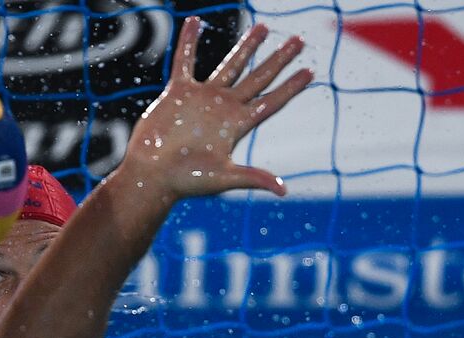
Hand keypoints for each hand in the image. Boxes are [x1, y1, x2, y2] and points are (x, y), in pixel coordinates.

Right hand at [122, 17, 312, 198]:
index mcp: (238, 125)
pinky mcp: (178, 92)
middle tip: (299, 40)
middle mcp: (224, 108)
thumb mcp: (223, 179)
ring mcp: (203, 98)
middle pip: (259, 77)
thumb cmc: (186, 181)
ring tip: (263, 27)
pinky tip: (195, 21)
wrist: (153, 175)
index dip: (291, 87)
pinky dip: (188, 41)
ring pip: (231, 64)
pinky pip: (185, 61)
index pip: (272, 101)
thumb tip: (283, 190)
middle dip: (279, 59)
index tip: (310, 71)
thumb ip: (253, 178)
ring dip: (246, 46)